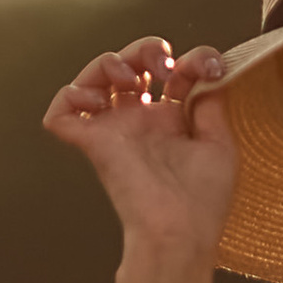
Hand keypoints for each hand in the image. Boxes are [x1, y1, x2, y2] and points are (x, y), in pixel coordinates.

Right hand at [45, 37, 239, 282]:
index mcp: (173, 122)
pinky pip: (62, 112)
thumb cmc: (202, 202)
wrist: (179, 233)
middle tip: (162, 65)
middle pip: (131, 64)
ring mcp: (115, 130)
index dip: (191, 59)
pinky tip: (96, 101)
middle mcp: (142, 122)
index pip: (172, 73)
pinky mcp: (92, 143)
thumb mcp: (220, 145)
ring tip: (129, 78)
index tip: (209, 67)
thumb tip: (207, 74)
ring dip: (110, 62)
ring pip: (95, 76)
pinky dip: (70, 95)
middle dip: (145, 49)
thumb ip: (212, 106)